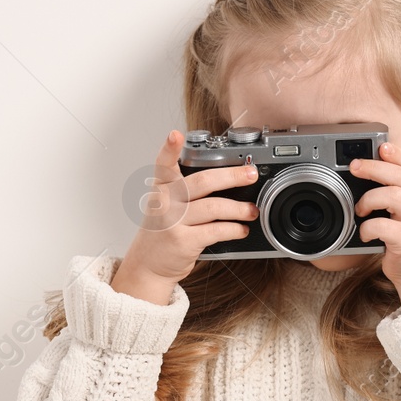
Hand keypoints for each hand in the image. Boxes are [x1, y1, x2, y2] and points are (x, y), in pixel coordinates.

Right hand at [112, 130, 259, 303]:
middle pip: (202, 181)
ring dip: (239, 208)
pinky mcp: (183, 241)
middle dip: (232, 176)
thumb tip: (228, 177)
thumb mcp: (166, 204)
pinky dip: (233, 229)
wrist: (148, 264)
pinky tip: (241, 229)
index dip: (170, 148)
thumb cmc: (164, 231)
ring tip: (251, 210)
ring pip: (214, 207)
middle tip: (250, 174)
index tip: (175, 135)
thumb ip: (186, 189)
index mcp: (161, 188)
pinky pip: (216, 230)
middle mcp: (165, 202)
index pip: (163, 164)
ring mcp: (172, 222)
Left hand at [350, 141, 400, 308]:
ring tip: (360, 210)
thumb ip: (392, 191)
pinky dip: (368, 227)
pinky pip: (385, 226)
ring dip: (370, 198)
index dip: (397, 153)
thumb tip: (364, 171)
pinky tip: (363, 233)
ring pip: (394, 195)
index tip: (380, 147)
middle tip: (355, 168)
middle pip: (400, 175)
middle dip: (374, 167)